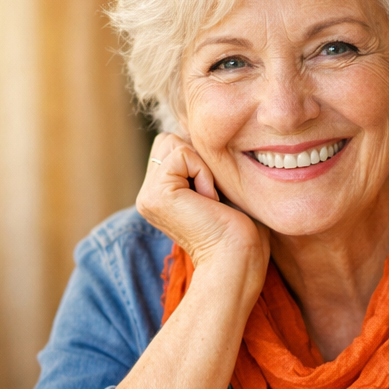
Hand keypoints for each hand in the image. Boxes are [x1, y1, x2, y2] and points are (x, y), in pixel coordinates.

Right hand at [137, 133, 268, 279]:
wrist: (239, 259)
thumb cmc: (241, 231)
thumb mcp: (218, 188)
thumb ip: (201, 164)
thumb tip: (195, 130)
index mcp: (160, 195)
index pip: (175, 146)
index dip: (202, 160)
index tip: (215, 198)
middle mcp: (147, 195)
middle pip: (169, 138)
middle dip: (198, 158)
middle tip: (212, 197)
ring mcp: (147, 195)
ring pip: (173, 141)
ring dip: (202, 166)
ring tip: (210, 199)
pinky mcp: (155, 195)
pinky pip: (182, 153)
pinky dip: (203, 172)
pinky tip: (209, 201)